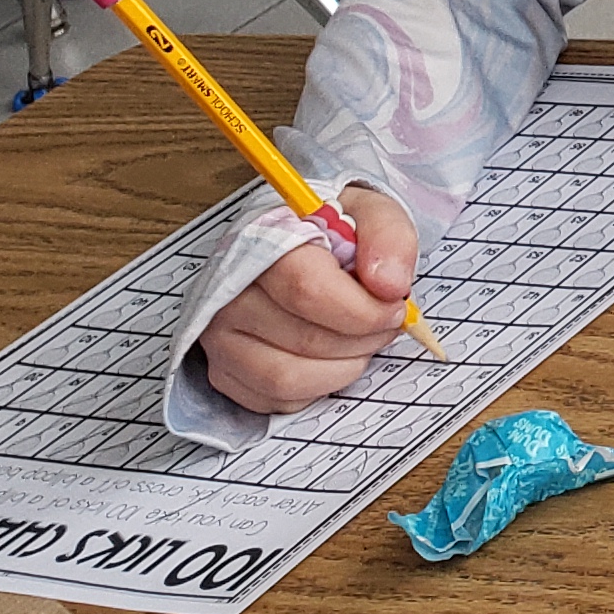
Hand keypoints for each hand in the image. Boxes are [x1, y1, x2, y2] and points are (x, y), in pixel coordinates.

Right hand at [199, 186, 416, 414]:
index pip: (307, 289)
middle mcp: (229, 294)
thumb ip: (389, 238)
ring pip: (287, 379)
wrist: (294, 245)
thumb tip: (390, 285)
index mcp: (261, 243)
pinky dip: (317, 386)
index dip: (362, 309)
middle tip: (385, 323)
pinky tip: (331, 357)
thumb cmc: (331, 232)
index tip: (394, 307)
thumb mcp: (370, 213)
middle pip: (305, 340)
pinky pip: (277, 400)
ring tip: (361, 341)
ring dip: (343, 367)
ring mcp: (219, 337)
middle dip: (363, 339)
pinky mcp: (223, 372)